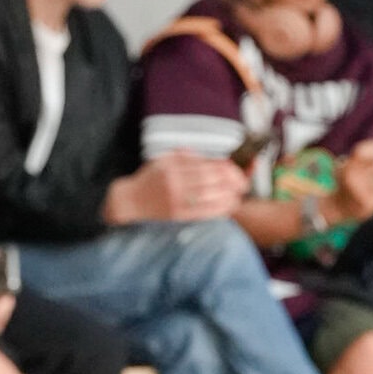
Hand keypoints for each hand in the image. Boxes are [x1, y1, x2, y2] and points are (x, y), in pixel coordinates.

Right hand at [107, 154, 245, 224]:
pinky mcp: (175, 215)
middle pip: (210, 181)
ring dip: (227, 197)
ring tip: (237, 197)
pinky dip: (217, 211)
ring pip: (208, 197)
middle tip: (243, 185)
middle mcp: (173, 183)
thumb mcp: (164, 161)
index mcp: (172, 167)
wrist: (129, 201)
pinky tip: (227, 209)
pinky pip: (201, 213)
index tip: (237, 172)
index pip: (206, 166)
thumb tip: (215, 159)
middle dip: (230, 183)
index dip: (226, 169)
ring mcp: (174, 200)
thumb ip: (187, 157)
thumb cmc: (149, 180)